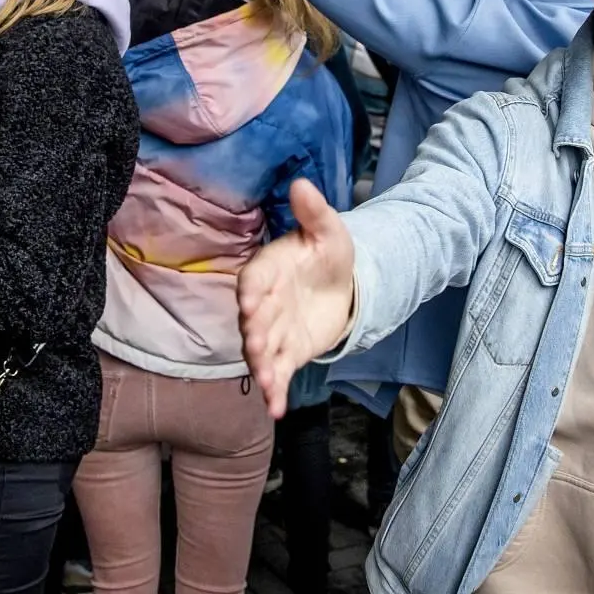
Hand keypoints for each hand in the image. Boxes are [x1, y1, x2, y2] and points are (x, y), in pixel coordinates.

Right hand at [238, 179, 356, 417]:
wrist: (342, 288)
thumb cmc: (328, 255)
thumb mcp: (330, 231)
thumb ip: (315, 212)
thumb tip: (302, 184)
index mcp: (268, 269)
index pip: (253, 279)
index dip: (252, 291)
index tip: (251, 303)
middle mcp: (262, 303)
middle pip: (253, 320)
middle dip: (254, 333)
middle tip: (258, 346)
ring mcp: (271, 332)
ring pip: (260, 351)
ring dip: (261, 366)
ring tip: (267, 380)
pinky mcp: (284, 354)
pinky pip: (276, 373)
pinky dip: (273, 391)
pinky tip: (275, 409)